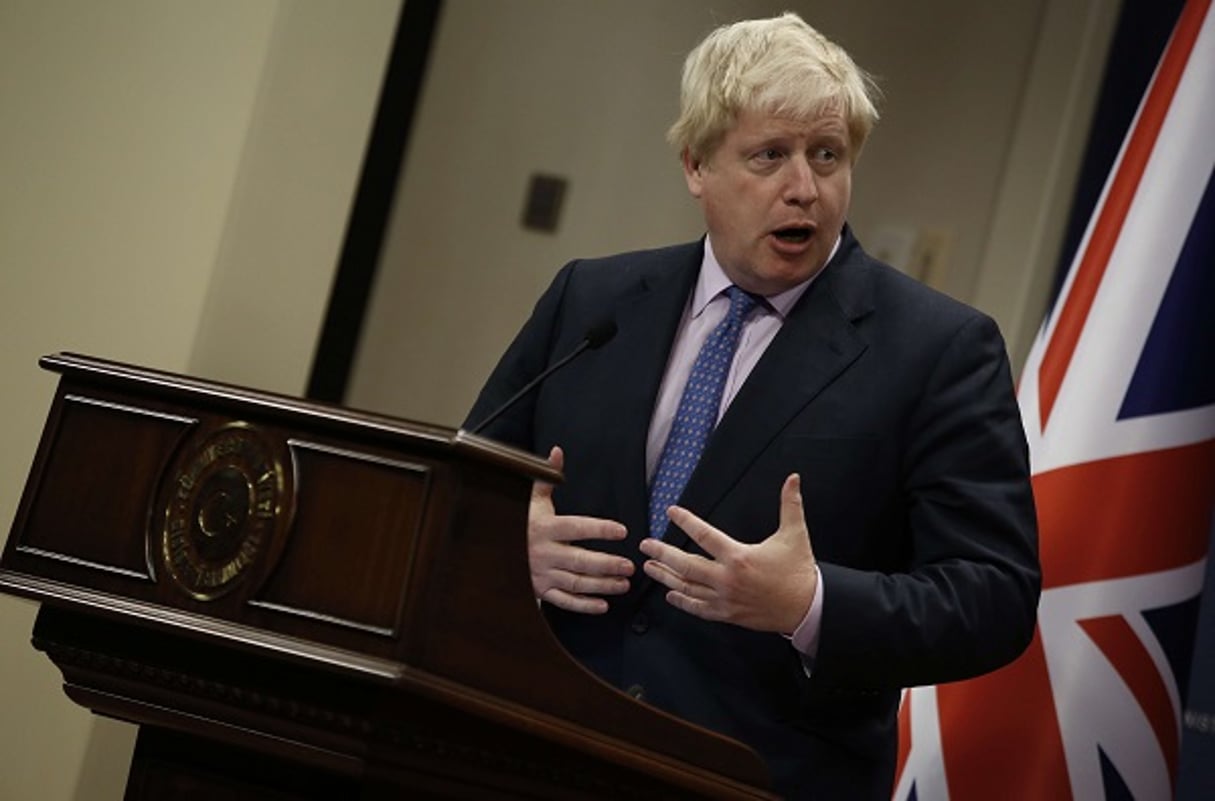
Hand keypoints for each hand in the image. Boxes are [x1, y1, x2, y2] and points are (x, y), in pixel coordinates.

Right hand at [529, 446, 633, 613]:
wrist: (488, 549)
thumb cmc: (518, 521)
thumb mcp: (531, 498)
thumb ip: (547, 477)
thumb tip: (557, 452)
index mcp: (544, 527)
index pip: (576, 528)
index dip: (599, 529)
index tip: (622, 531)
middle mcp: (544, 552)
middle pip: (580, 560)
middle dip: (607, 564)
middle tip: (629, 565)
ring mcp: (542, 574)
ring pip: (576, 582)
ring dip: (602, 585)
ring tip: (624, 583)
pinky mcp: (540, 591)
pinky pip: (564, 601)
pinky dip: (583, 605)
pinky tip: (603, 605)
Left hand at [638, 473, 816, 632]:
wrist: (807, 607)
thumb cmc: (799, 571)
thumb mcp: (795, 534)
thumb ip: (790, 504)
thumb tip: (793, 478)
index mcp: (739, 557)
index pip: (704, 535)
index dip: (686, 521)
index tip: (671, 512)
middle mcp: (727, 579)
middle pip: (685, 564)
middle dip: (662, 553)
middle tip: (646, 545)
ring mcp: (725, 599)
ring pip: (687, 588)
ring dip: (666, 576)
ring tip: (649, 567)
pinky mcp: (727, 614)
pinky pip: (698, 609)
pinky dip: (683, 602)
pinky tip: (671, 595)